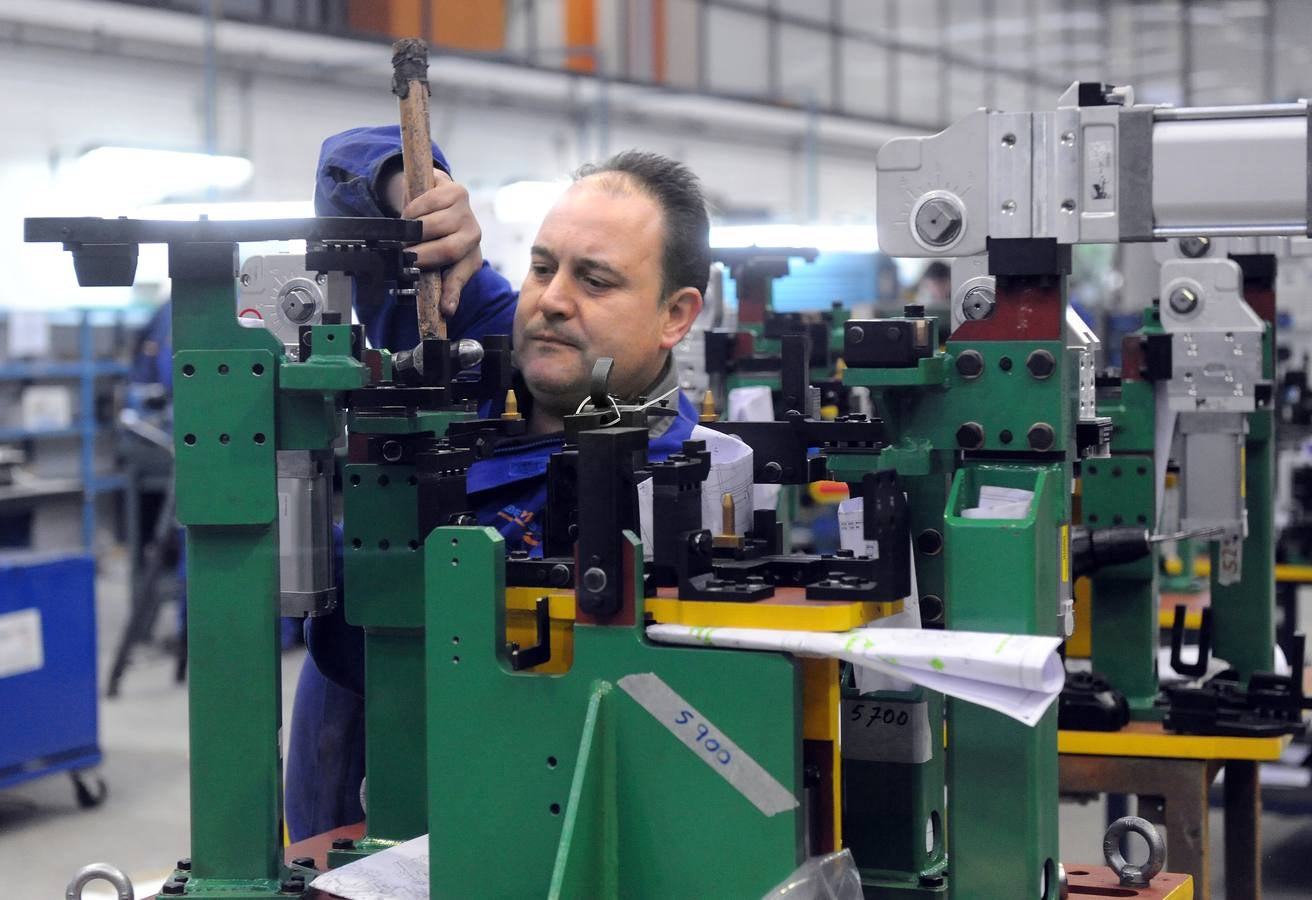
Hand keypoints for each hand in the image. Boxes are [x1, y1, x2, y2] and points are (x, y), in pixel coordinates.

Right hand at [385, 167, 483, 317]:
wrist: (437, 194)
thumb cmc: (436, 232)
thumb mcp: (437, 257)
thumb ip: (439, 280)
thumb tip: (444, 310)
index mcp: (470, 258)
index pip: (461, 277)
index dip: (453, 293)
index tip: (446, 309)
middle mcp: (474, 236)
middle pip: (448, 250)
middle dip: (421, 254)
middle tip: (405, 254)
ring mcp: (467, 214)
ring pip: (432, 225)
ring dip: (412, 230)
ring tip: (407, 232)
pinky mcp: (457, 192)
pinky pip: (427, 204)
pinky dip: (412, 210)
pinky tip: (411, 213)